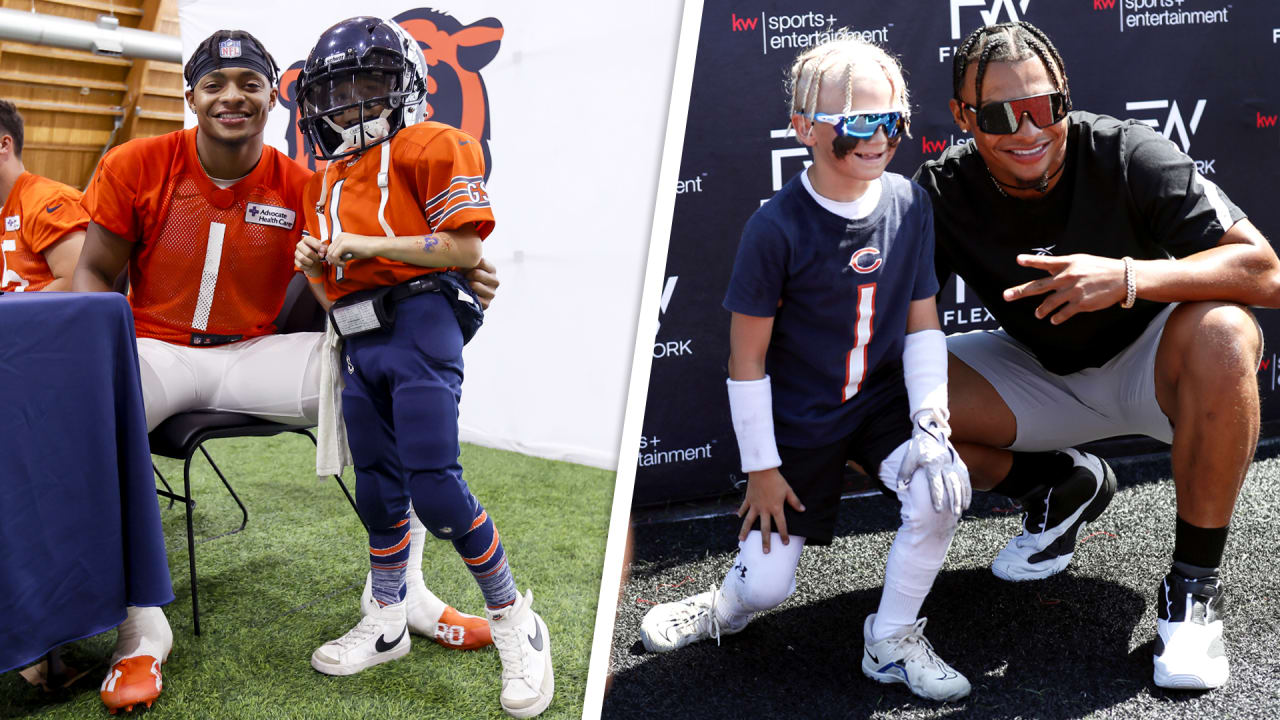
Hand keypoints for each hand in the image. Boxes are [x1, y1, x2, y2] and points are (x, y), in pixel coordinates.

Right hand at [295, 232, 326, 278]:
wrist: (315, 260)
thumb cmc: (319, 251)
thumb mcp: (323, 248)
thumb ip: (324, 247)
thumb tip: (324, 250)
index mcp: (306, 239)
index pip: (308, 240)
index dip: (316, 245)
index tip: (323, 251)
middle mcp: (300, 245)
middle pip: (307, 252)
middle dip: (315, 257)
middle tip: (320, 258)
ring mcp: (297, 253)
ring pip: (302, 259)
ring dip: (311, 262)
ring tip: (315, 261)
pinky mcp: (296, 261)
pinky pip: (301, 265)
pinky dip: (308, 267)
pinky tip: (311, 266)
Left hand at [325, 231, 380, 267]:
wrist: (374, 246)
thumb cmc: (366, 249)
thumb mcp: (351, 252)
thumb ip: (342, 255)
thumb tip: (334, 261)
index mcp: (341, 236)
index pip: (330, 248)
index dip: (333, 257)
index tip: (338, 263)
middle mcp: (340, 236)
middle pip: (329, 251)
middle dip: (333, 260)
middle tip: (341, 265)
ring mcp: (341, 239)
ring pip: (330, 254)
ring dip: (336, 262)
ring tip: (343, 264)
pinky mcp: (343, 244)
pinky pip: (335, 256)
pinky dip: (338, 262)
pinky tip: (345, 264)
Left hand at [465, 257, 498, 309]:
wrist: (466, 294)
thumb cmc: (466, 276)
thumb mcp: (469, 266)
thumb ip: (468, 259)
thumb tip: (462, 254)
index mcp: (492, 269)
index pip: (480, 262)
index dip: (468, 264)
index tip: (463, 267)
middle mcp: (495, 281)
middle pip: (477, 274)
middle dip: (466, 275)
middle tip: (462, 278)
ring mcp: (492, 293)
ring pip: (474, 285)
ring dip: (465, 285)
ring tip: (464, 285)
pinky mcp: (487, 304)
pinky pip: (474, 298)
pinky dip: (467, 296)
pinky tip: (465, 294)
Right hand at [736, 467, 804, 551]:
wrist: (762, 471)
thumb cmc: (777, 480)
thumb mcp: (788, 491)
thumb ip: (794, 502)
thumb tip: (803, 510)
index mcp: (776, 508)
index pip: (781, 525)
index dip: (784, 535)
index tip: (785, 543)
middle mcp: (764, 510)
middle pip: (765, 528)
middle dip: (765, 541)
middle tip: (765, 552)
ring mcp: (755, 505)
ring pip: (749, 522)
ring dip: (745, 531)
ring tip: (741, 540)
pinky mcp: (748, 499)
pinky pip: (744, 507)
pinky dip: (741, 512)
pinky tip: (738, 517)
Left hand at [897, 409, 970, 514]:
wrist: (930, 434)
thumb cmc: (917, 449)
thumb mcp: (908, 458)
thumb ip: (904, 473)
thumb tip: (900, 488)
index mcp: (932, 463)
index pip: (935, 483)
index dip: (936, 497)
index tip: (937, 509)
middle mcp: (945, 464)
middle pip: (951, 485)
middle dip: (952, 500)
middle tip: (952, 514)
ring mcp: (954, 464)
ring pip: (960, 483)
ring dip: (961, 498)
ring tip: (959, 511)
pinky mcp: (959, 465)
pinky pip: (965, 480)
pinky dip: (967, 492)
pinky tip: (966, 503)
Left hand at [1002, 253, 1126, 323]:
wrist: (1123, 278)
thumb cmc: (1101, 268)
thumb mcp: (1081, 261)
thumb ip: (1063, 266)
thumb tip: (1047, 273)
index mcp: (1068, 264)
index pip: (1046, 262)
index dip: (1031, 261)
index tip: (1018, 260)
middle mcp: (1067, 277)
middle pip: (1038, 286)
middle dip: (1020, 292)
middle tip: (1006, 296)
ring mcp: (1073, 291)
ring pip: (1049, 303)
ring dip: (1041, 310)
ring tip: (1038, 314)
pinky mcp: (1081, 304)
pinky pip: (1063, 313)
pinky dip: (1057, 318)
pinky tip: (1053, 320)